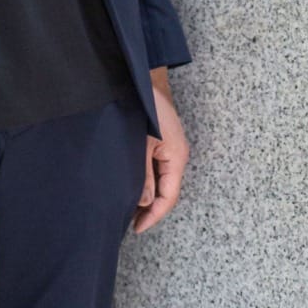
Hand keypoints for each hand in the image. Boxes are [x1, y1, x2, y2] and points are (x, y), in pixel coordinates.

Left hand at [133, 67, 189, 233]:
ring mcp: (172, 149)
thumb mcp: (142, 145)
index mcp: (177, 157)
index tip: (137, 228)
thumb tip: (144, 203)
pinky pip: (159, 169)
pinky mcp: (164, 143)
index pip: (169, 197)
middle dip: (151, 209)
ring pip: (162, 181)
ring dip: (148, 195)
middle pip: (167, 191)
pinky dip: (148, 181)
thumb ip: (144, 175)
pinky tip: (134, 185)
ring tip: (129, 208)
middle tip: (130, 222)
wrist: (147, 79)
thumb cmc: (148, 108)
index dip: (154, 215)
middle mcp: (178, 156)